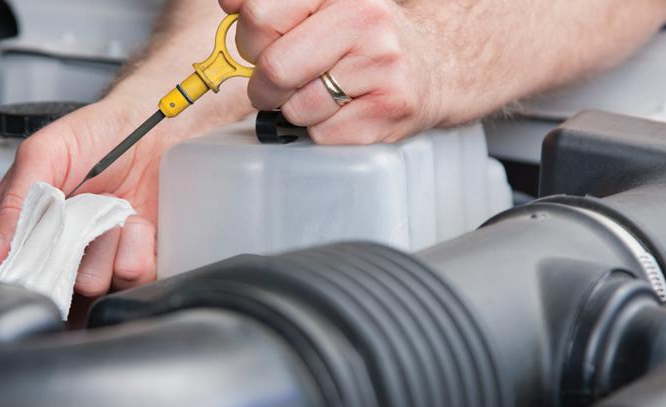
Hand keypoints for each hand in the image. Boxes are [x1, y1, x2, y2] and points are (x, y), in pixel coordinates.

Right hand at [0, 96, 163, 297]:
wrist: (154, 127)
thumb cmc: (96, 135)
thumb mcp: (43, 155)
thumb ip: (14, 203)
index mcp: (27, 224)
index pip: (1, 265)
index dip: (8, 272)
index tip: (25, 258)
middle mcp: (60, 248)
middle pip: (47, 285)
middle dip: (64, 255)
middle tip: (76, 219)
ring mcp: (98, 257)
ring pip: (91, 284)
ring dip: (105, 247)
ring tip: (113, 211)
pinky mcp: (134, 261)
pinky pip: (131, 277)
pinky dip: (136, 249)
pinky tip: (136, 222)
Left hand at [220, 0, 443, 143]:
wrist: (436, 67)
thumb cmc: (365, 40)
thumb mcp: (323, 7)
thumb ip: (274, 7)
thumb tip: (229, 4)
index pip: (259, 14)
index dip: (250, 38)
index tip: (264, 43)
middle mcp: (365, 19)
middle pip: (273, 68)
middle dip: (266, 84)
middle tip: (285, 81)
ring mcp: (381, 65)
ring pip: (295, 108)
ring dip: (297, 110)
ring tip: (325, 93)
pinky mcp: (389, 109)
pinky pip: (321, 134)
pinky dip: (323, 130)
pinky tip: (346, 111)